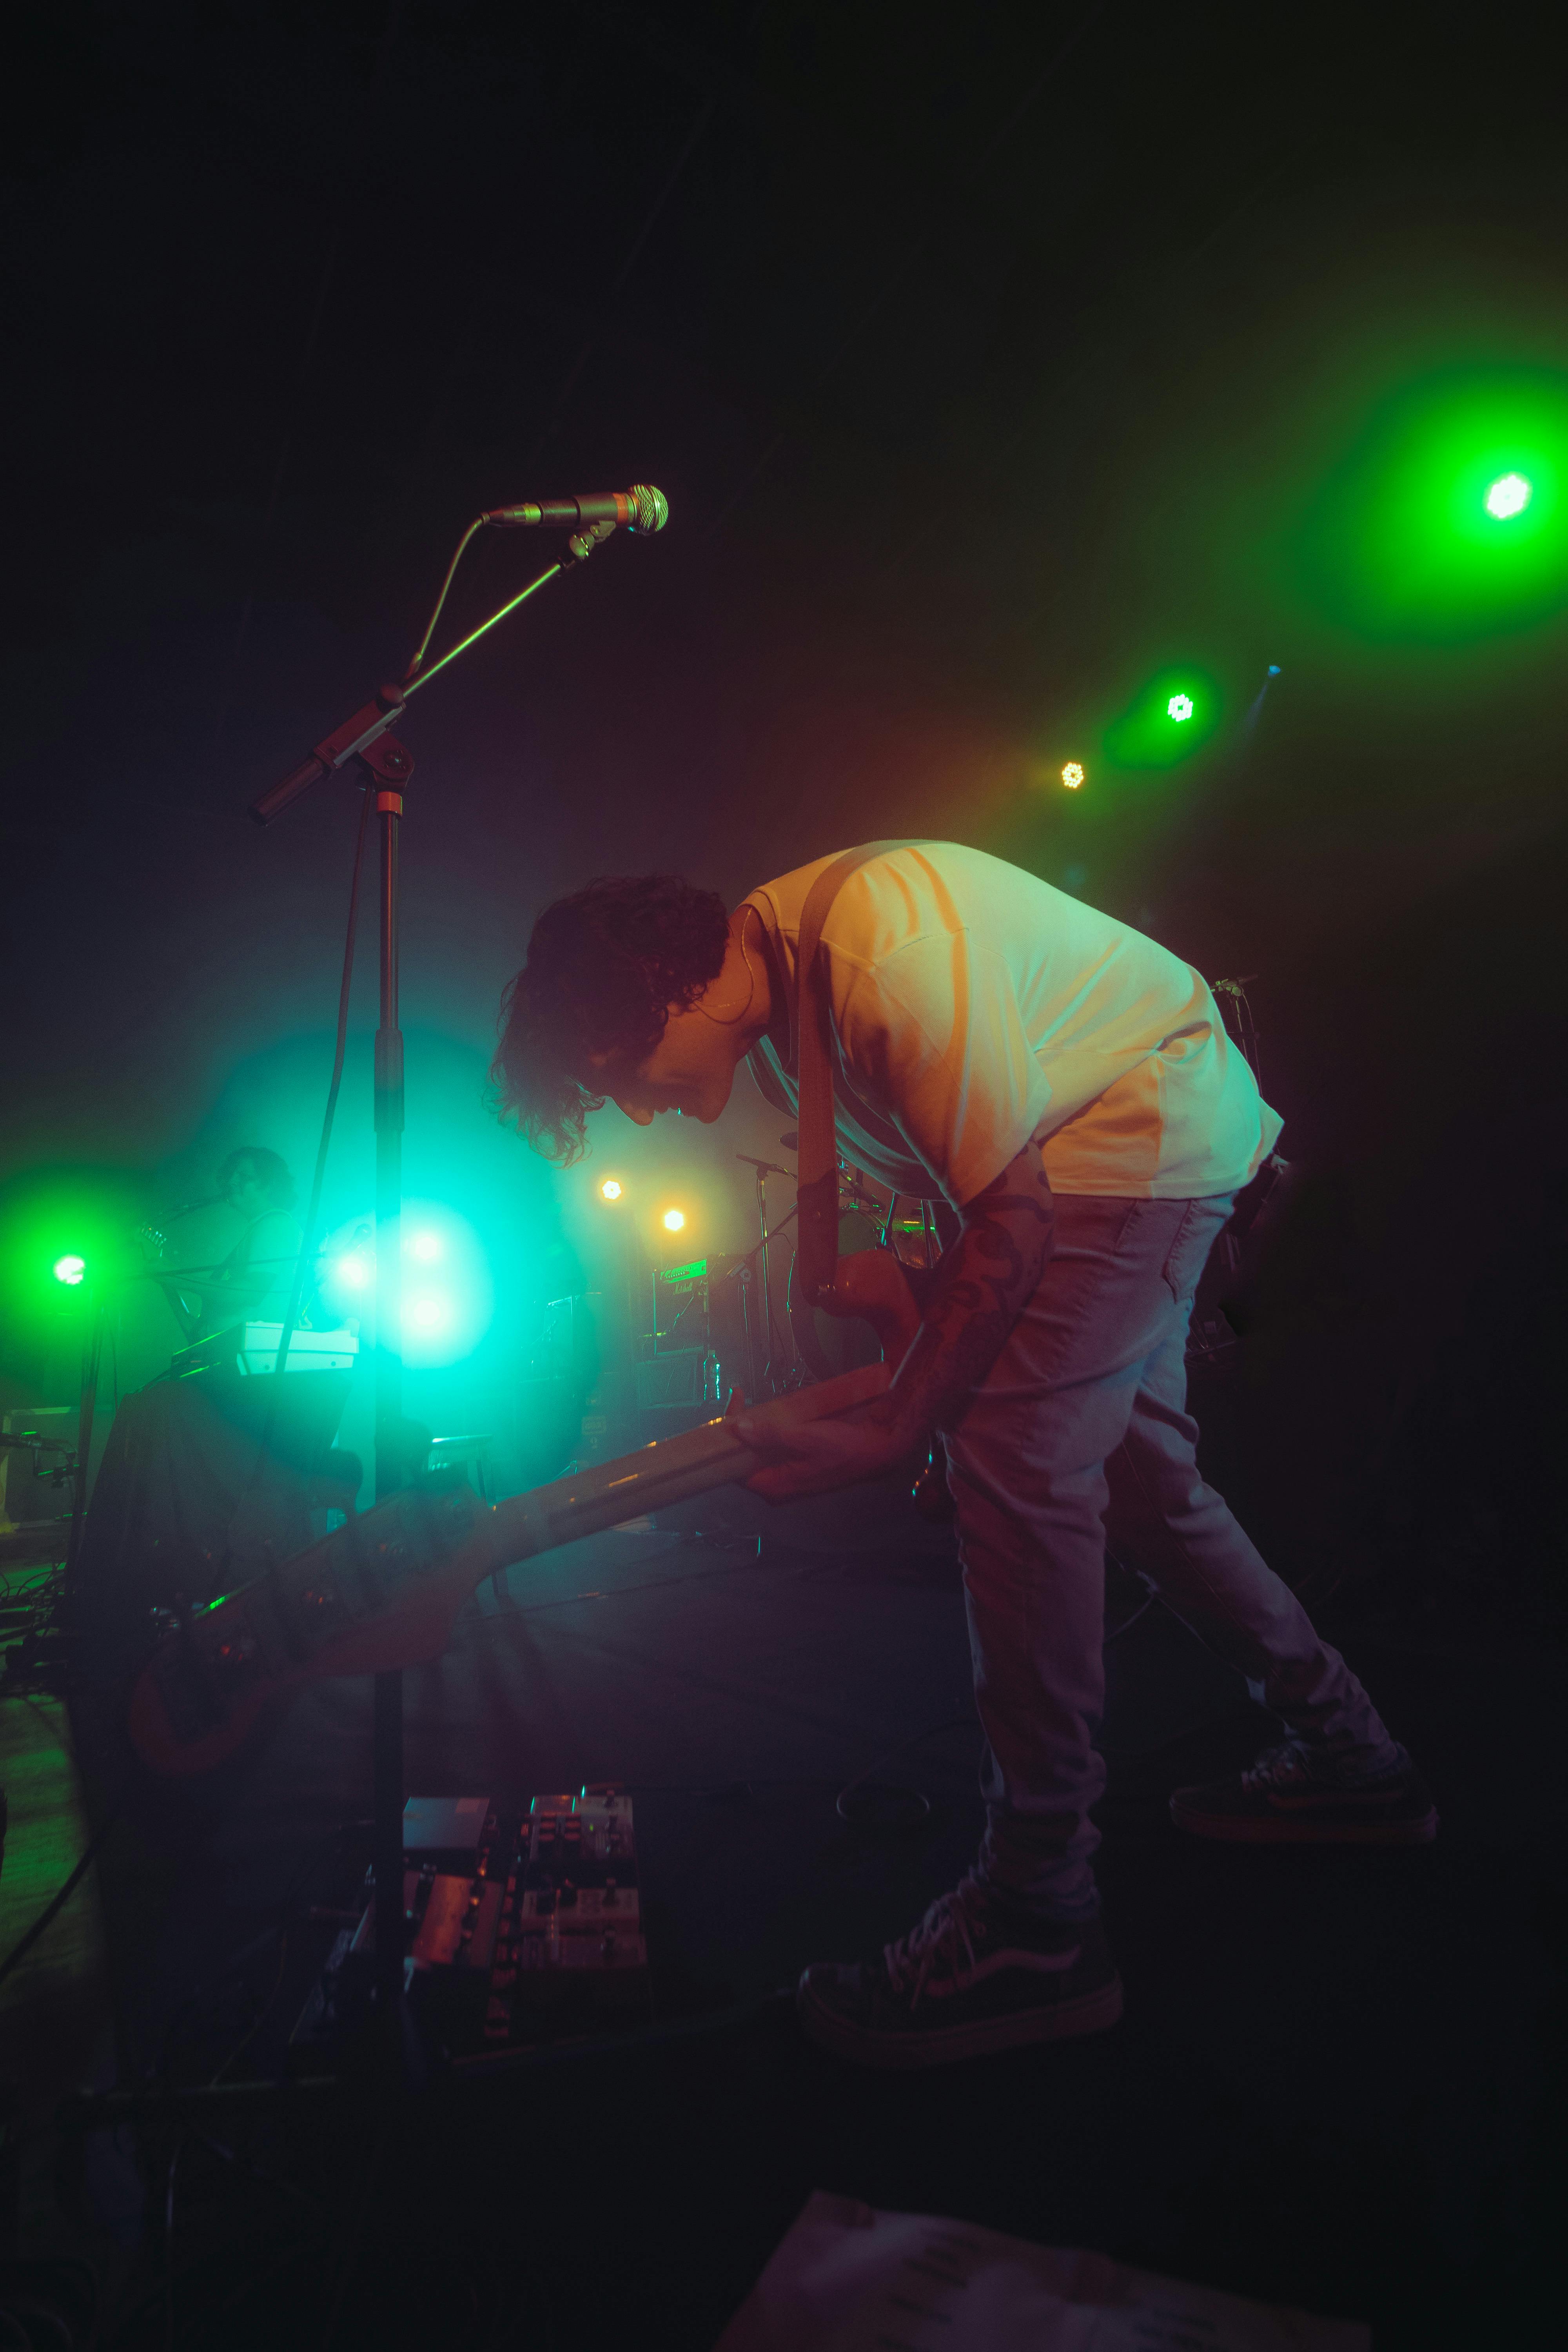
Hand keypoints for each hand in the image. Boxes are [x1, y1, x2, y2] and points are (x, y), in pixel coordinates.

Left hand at [732, 1410, 908, 1502]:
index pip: (734, 1470)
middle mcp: (778, 1486)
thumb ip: (769, 1435)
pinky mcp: (799, 1466)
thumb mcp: (805, 1438)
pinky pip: (774, 1450)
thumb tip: (737, 1428)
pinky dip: (768, 1431)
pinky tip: (768, 1413)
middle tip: (738, 1400)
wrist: (880, 1451)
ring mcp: (788, 1477)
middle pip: (745, 1459)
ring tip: (746, 1402)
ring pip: (759, 1453)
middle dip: (738, 1431)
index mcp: (774, 1487)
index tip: (729, 1414)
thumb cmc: (843, 1449)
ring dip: (753, 1428)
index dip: (726, 1443)